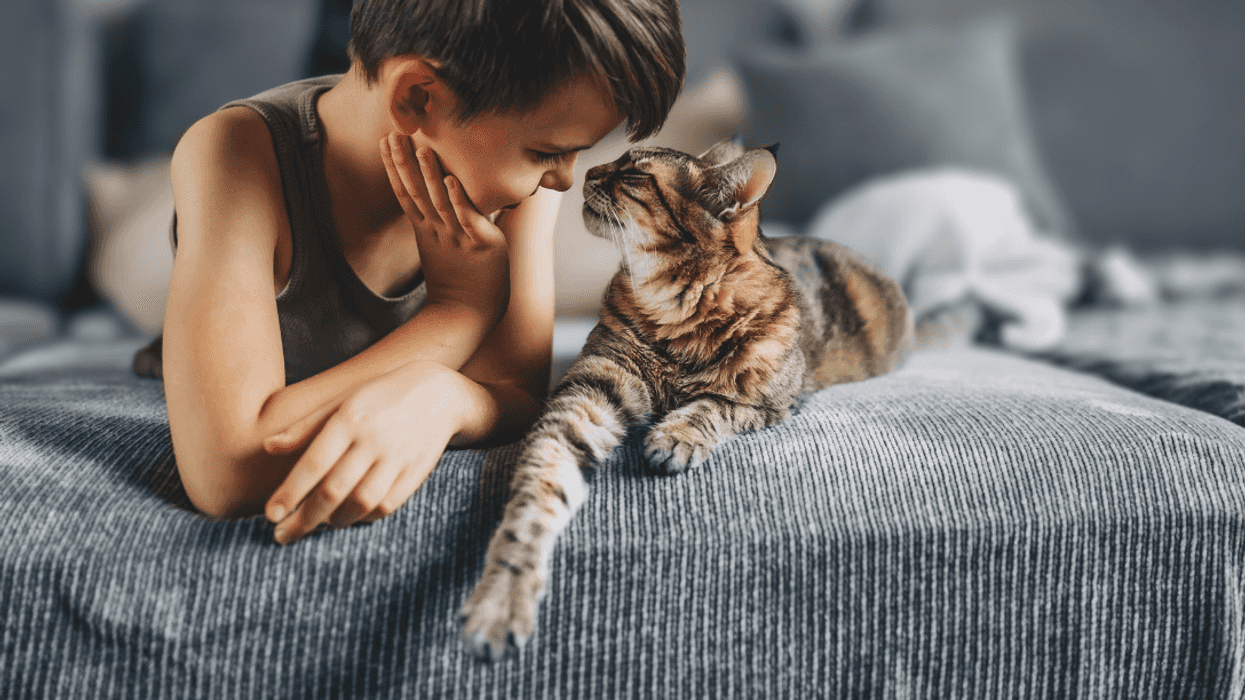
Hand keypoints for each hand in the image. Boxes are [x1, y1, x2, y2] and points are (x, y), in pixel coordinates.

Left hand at [261, 360, 464, 544]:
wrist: (438, 393)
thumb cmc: (379, 397)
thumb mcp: (342, 401)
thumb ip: (306, 426)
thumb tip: (268, 447)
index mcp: (349, 419)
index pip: (314, 463)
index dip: (290, 493)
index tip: (271, 515)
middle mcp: (373, 439)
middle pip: (334, 490)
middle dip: (304, 519)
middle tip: (283, 536)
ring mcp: (398, 457)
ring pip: (361, 503)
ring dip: (334, 521)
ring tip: (318, 524)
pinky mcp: (417, 472)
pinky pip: (387, 505)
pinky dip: (364, 517)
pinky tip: (349, 517)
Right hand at [380, 133, 509, 328]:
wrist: (467, 316)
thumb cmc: (459, 284)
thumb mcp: (444, 249)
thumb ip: (442, 223)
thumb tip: (443, 199)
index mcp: (427, 231)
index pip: (406, 193)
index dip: (394, 167)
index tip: (385, 140)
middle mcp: (438, 232)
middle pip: (416, 192)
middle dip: (404, 162)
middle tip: (393, 132)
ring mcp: (458, 239)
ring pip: (441, 202)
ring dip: (430, 175)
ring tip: (423, 148)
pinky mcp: (481, 246)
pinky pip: (468, 220)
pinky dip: (460, 200)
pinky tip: (453, 180)